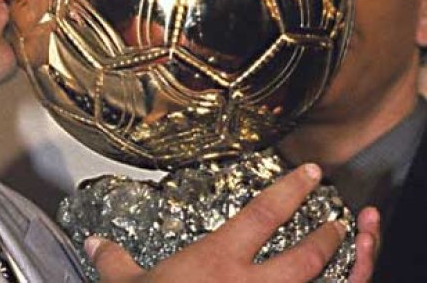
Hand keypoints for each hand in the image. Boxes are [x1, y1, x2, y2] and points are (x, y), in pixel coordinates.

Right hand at [85, 164, 379, 281]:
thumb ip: (116, 262)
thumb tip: (96, 244)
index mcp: (218, 262)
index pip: (263, 214)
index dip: (291, 189)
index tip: (310, 174)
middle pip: (306, 257)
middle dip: (329, 238)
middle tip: (340, 224)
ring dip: (343, 275)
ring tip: (351, 260)